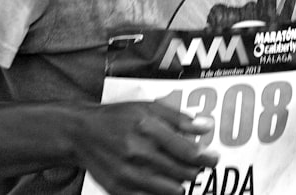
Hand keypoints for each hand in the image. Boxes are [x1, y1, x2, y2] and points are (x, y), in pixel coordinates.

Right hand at [77, 98, 218, 193]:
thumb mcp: (148, 108)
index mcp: (148, 128)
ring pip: (172, 190)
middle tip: (195, 165)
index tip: (214, 158)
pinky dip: (162, 194)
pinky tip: (163, 183)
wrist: (81, 134)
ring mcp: (129, 174)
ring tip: (180, 174)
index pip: (188, 152)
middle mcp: (138, 152)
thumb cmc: (118, 117)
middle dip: (195, 171)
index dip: (206, 158)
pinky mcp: (120, 190)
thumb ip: (179, 118)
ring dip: (181, 184)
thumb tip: (208, 126)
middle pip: (183, 173)